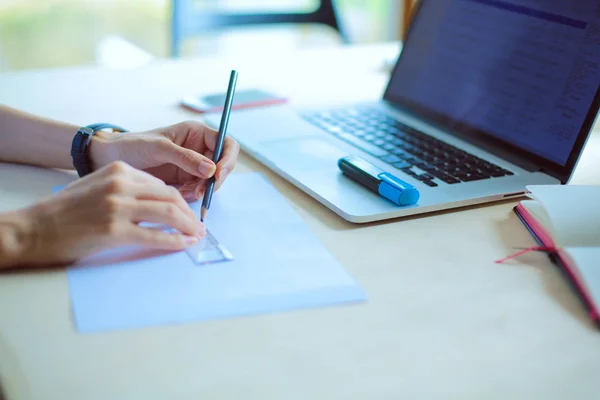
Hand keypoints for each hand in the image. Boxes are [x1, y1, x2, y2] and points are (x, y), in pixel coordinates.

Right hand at [8, 162, 203, 266]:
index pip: (161, 185)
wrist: (34, 228)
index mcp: (120, 171)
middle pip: (170, 197)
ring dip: (188, 227)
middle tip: (199, 226)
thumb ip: (126, 189)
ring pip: (169, 214)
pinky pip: (155, 236)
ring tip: (196, 236)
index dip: (179, 201)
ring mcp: (118, 206)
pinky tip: (183, 245)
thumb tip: (157, 203)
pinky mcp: (115, 230)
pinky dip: (174, 241)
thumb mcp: (97, 186)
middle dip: (189, 214)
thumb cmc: (65, 211)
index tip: (188, 213)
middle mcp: (121, 184)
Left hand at [89, 121, 239, 200]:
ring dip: (202, 190)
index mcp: (196, 134)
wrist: (110, 159)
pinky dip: (192, 196)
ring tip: (183, 193)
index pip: (226, 144)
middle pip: (222, 166)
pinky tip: (178, 194)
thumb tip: (211, 169)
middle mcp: (198, 149)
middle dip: (214, 180)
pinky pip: (197, 191)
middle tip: (200, 191)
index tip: (217, 174)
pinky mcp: (184, 181)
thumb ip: (186, 157)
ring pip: (211, 182)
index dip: (227, 159)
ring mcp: (192, 167)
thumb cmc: (132, 145)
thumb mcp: (159, 147)